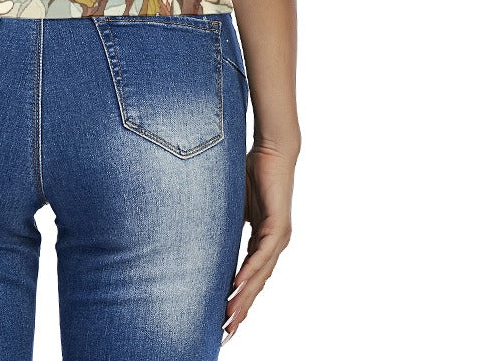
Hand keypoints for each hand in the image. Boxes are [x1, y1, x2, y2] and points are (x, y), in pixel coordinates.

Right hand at [222, 143, 295, 344]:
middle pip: (256, 284)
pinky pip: (263, 255)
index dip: (238, 298)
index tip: (224, 318)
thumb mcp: (234, 205)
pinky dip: (250, 271)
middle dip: (241, 309)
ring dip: (244, 297)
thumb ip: (225, 223)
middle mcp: (273, 244)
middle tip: (226, 331)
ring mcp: (278, 237)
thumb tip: (203, 234)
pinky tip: (237, 285)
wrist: (273, 150)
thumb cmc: (253, 172)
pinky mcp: (279, 226)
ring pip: (260, 275)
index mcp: (263, 241)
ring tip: (229, 316)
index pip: (250, 277)